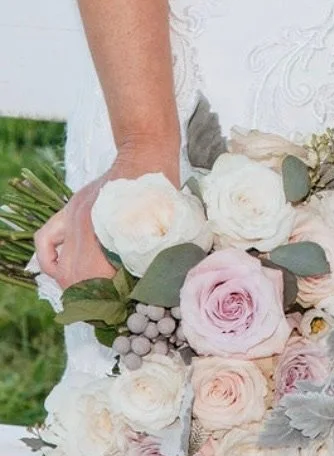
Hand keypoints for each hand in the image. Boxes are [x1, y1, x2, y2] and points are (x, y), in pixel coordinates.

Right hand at [35, 142, 179, 291]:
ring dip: (72, 282)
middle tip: (106, 303)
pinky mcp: (71, 208)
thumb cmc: (162, 189)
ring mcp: (75, 218)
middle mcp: (87, 228)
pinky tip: (59, 267)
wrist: (147, 151)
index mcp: (113, 234)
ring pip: (61, 265)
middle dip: (90, 295)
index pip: (97, 280)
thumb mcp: (164, 225)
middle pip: (76, 277)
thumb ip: (151, 254)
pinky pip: (46, 239)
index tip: (121, 304)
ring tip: (88, 290)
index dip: (107, 298)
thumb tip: (146, 284)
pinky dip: (48, 258)